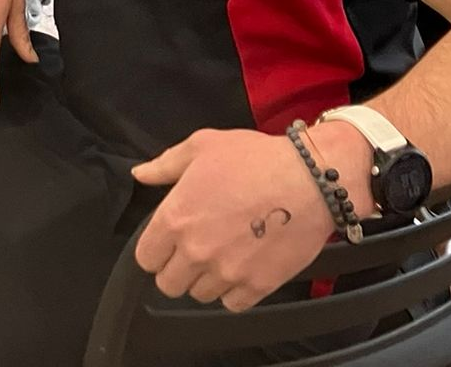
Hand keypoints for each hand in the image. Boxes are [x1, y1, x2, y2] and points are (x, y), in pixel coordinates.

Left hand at [131, 125, 371, 311]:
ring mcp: (227, 271)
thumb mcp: (202, 146)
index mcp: (176, 218)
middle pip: (168, 284)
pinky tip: (240, 269)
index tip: (165, 244)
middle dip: (176, 270)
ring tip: (220, 256)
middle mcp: (196, 250)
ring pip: (200, 294)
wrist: (310, 179)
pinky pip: (233, 304)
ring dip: (205, 280)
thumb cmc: (255, 158)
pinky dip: (234, 292)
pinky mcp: (259, 285)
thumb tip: (141, 174)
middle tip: (191, 253)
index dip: (154, 251)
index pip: (145, 257)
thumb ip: (165, 165)